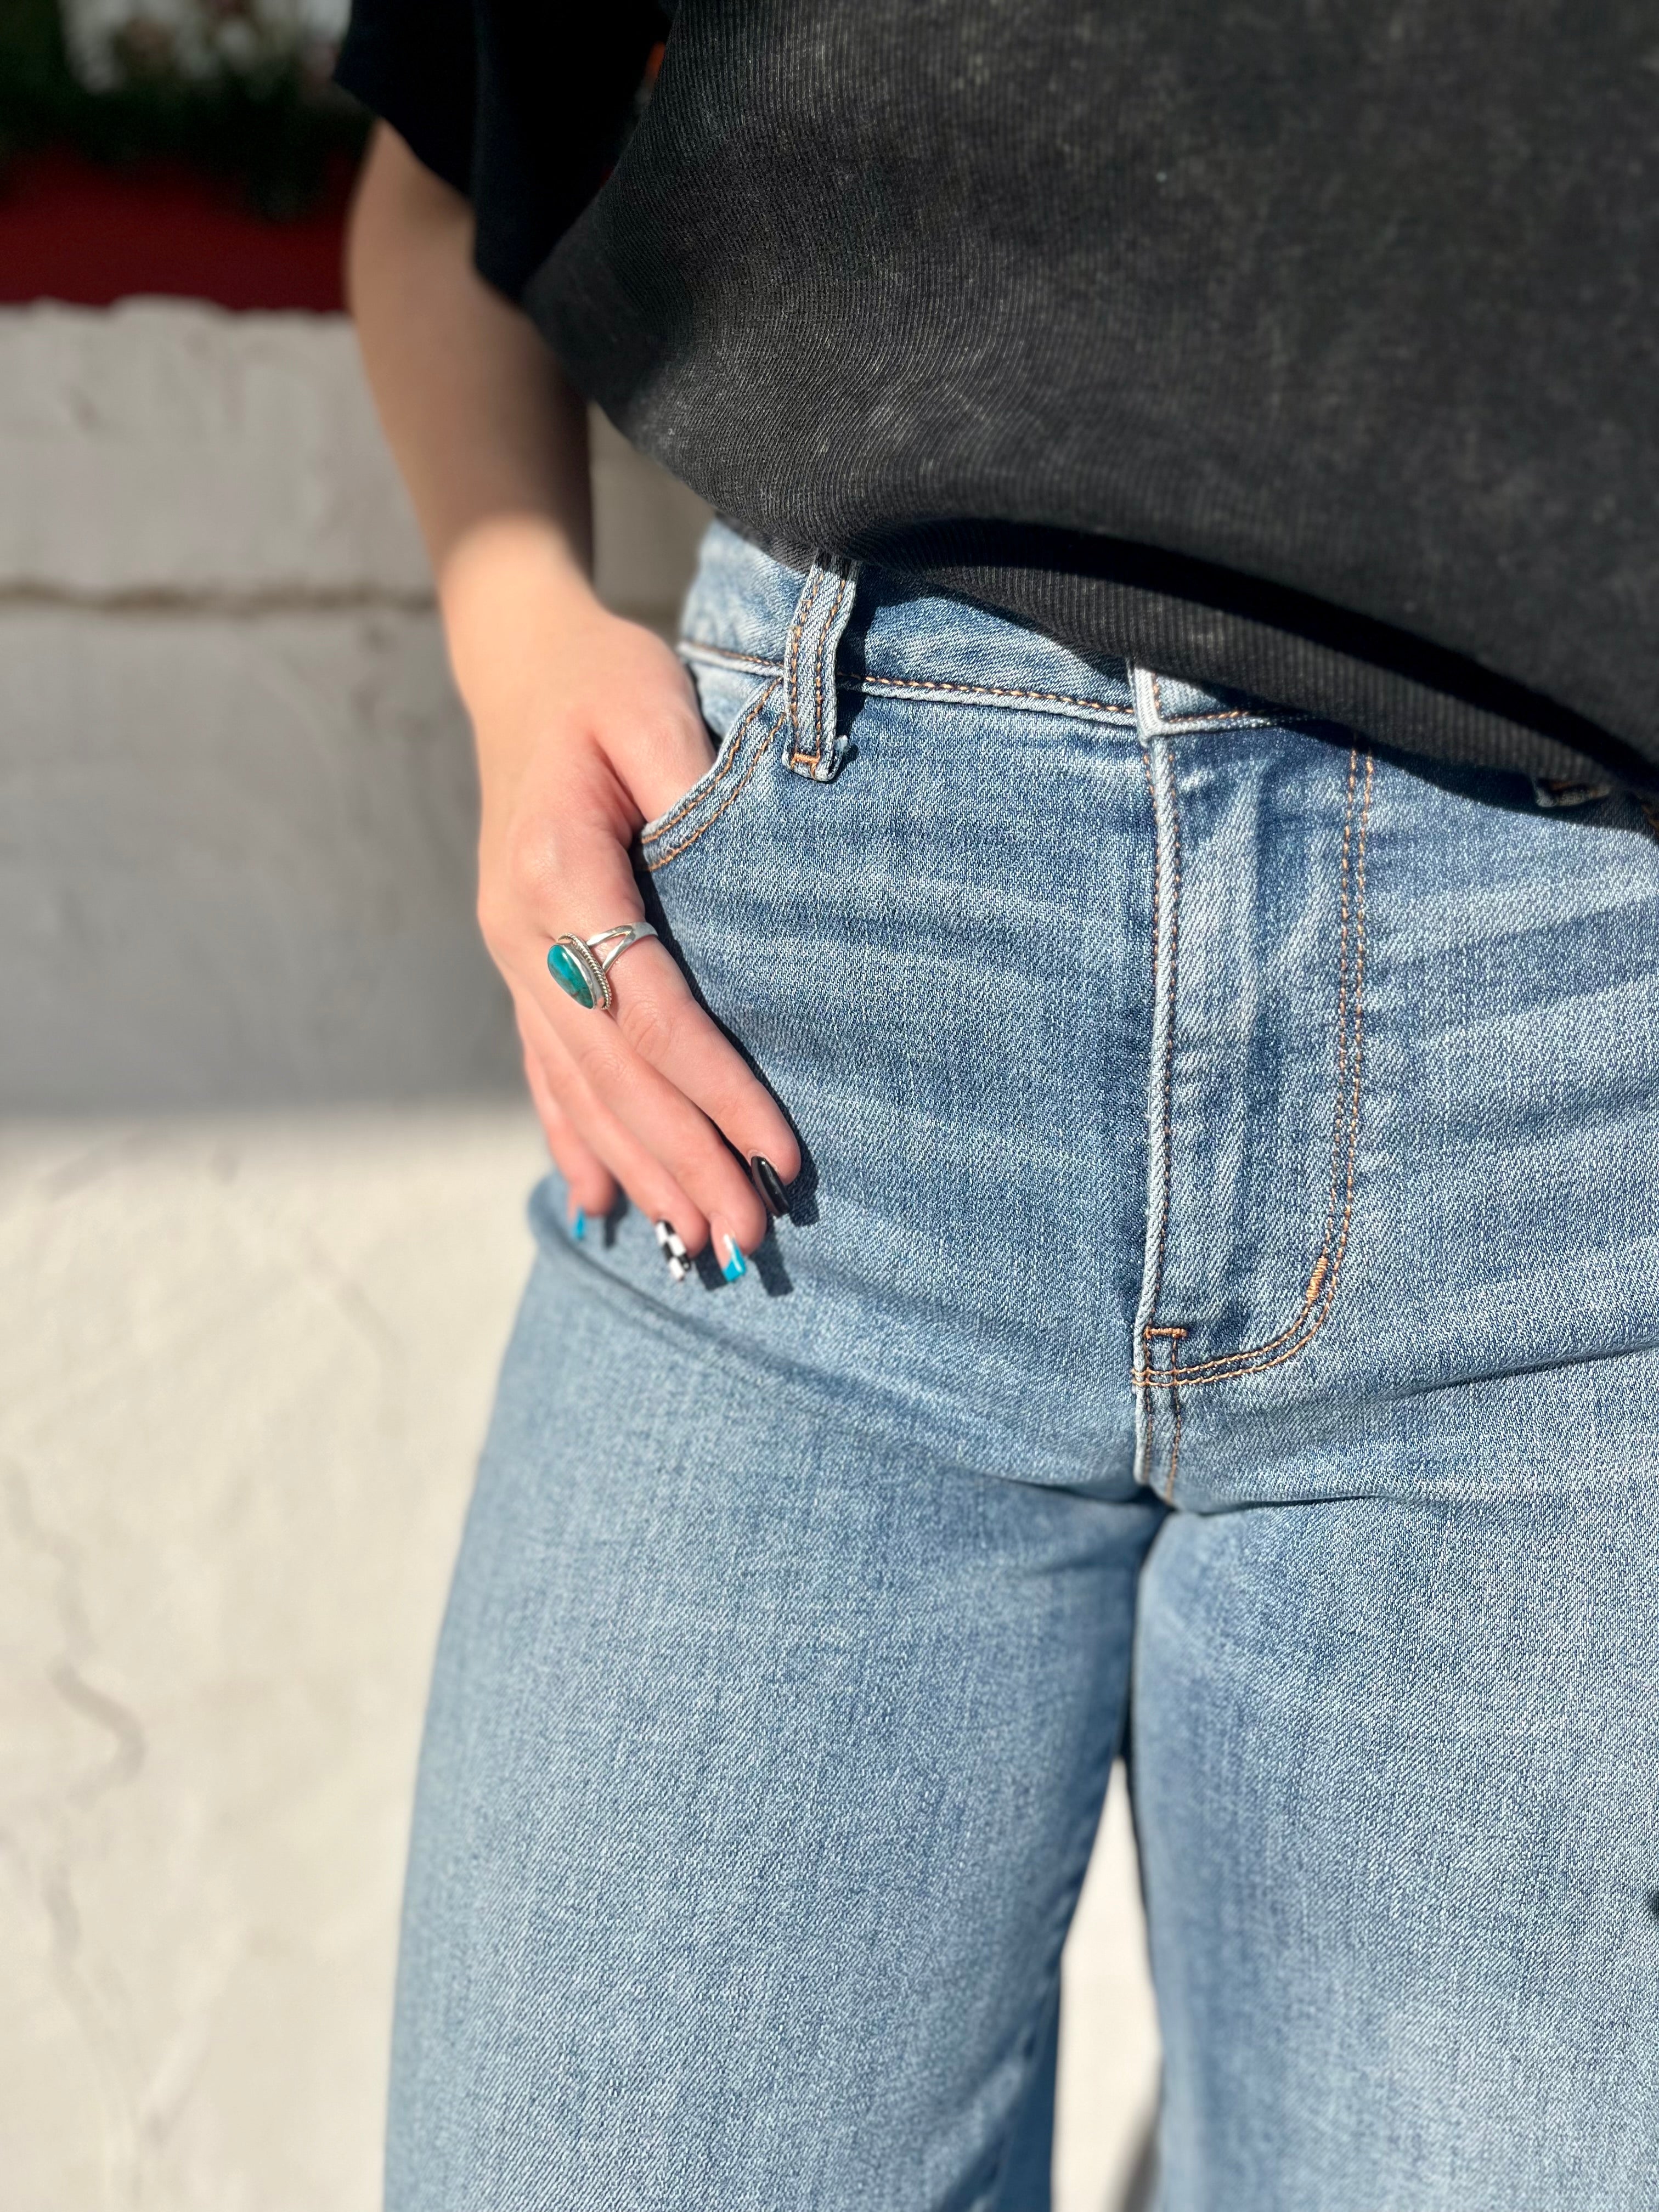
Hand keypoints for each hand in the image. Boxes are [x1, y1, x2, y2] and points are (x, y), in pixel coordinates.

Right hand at [463, 545, 798, 1273]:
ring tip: (697, 1244)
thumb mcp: (651, 701)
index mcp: (556, 874)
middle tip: (745, 1243)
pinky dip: (576, 1140)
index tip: (780, 1152)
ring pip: (578, 1088)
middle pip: (612, 1074)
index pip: (648, 1011)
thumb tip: (746, 863)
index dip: (715, 1090)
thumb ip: (688, 780)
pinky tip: (603, 1204)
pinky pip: (547, 1070)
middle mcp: (521, 934)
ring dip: (639, 1170)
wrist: (520, 666)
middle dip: (683, 1162)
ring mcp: (513, 958)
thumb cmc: (603, 679)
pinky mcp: (523, 965)